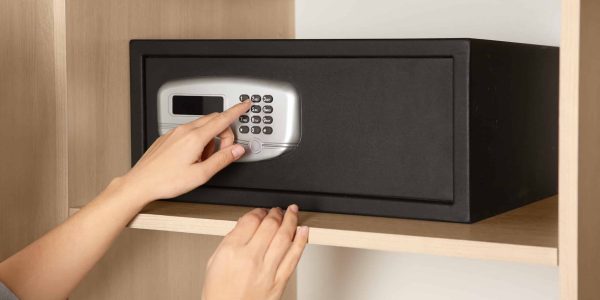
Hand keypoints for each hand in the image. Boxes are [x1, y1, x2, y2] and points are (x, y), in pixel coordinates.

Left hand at [119, 100, 251, 204]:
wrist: (141, 183)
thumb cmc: (166, 180)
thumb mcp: (201, 174)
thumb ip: (222, 159)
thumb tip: (238, 149)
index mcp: (195, 138)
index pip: (223, 119)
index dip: (237, 111)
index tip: (245, 104)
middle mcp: (184, 130)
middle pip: (213, 120)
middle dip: (225, 132)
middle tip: (225, 150)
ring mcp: (175, 132)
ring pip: (201, 127)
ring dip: (210, 139)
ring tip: (203, 160)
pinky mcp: (168, 137)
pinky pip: (189, 132)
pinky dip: (197, 141)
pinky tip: (192, 158)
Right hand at [202, 205, 308, 299]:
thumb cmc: (219, 294)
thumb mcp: (214, 262)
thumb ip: (230, 240)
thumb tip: (244, 224)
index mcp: (231, 251)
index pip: (250, 220)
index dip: (258, 211)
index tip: (260, 211)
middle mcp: (250, 259)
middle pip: (270, 225)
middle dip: (275, 213)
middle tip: (277, 210)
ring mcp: (267, 271)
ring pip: (285, 237)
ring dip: (291, 220)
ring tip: (293, 212)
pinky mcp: (279, 282)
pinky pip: (294, 257)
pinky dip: (301, 241)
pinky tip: (304, 230)